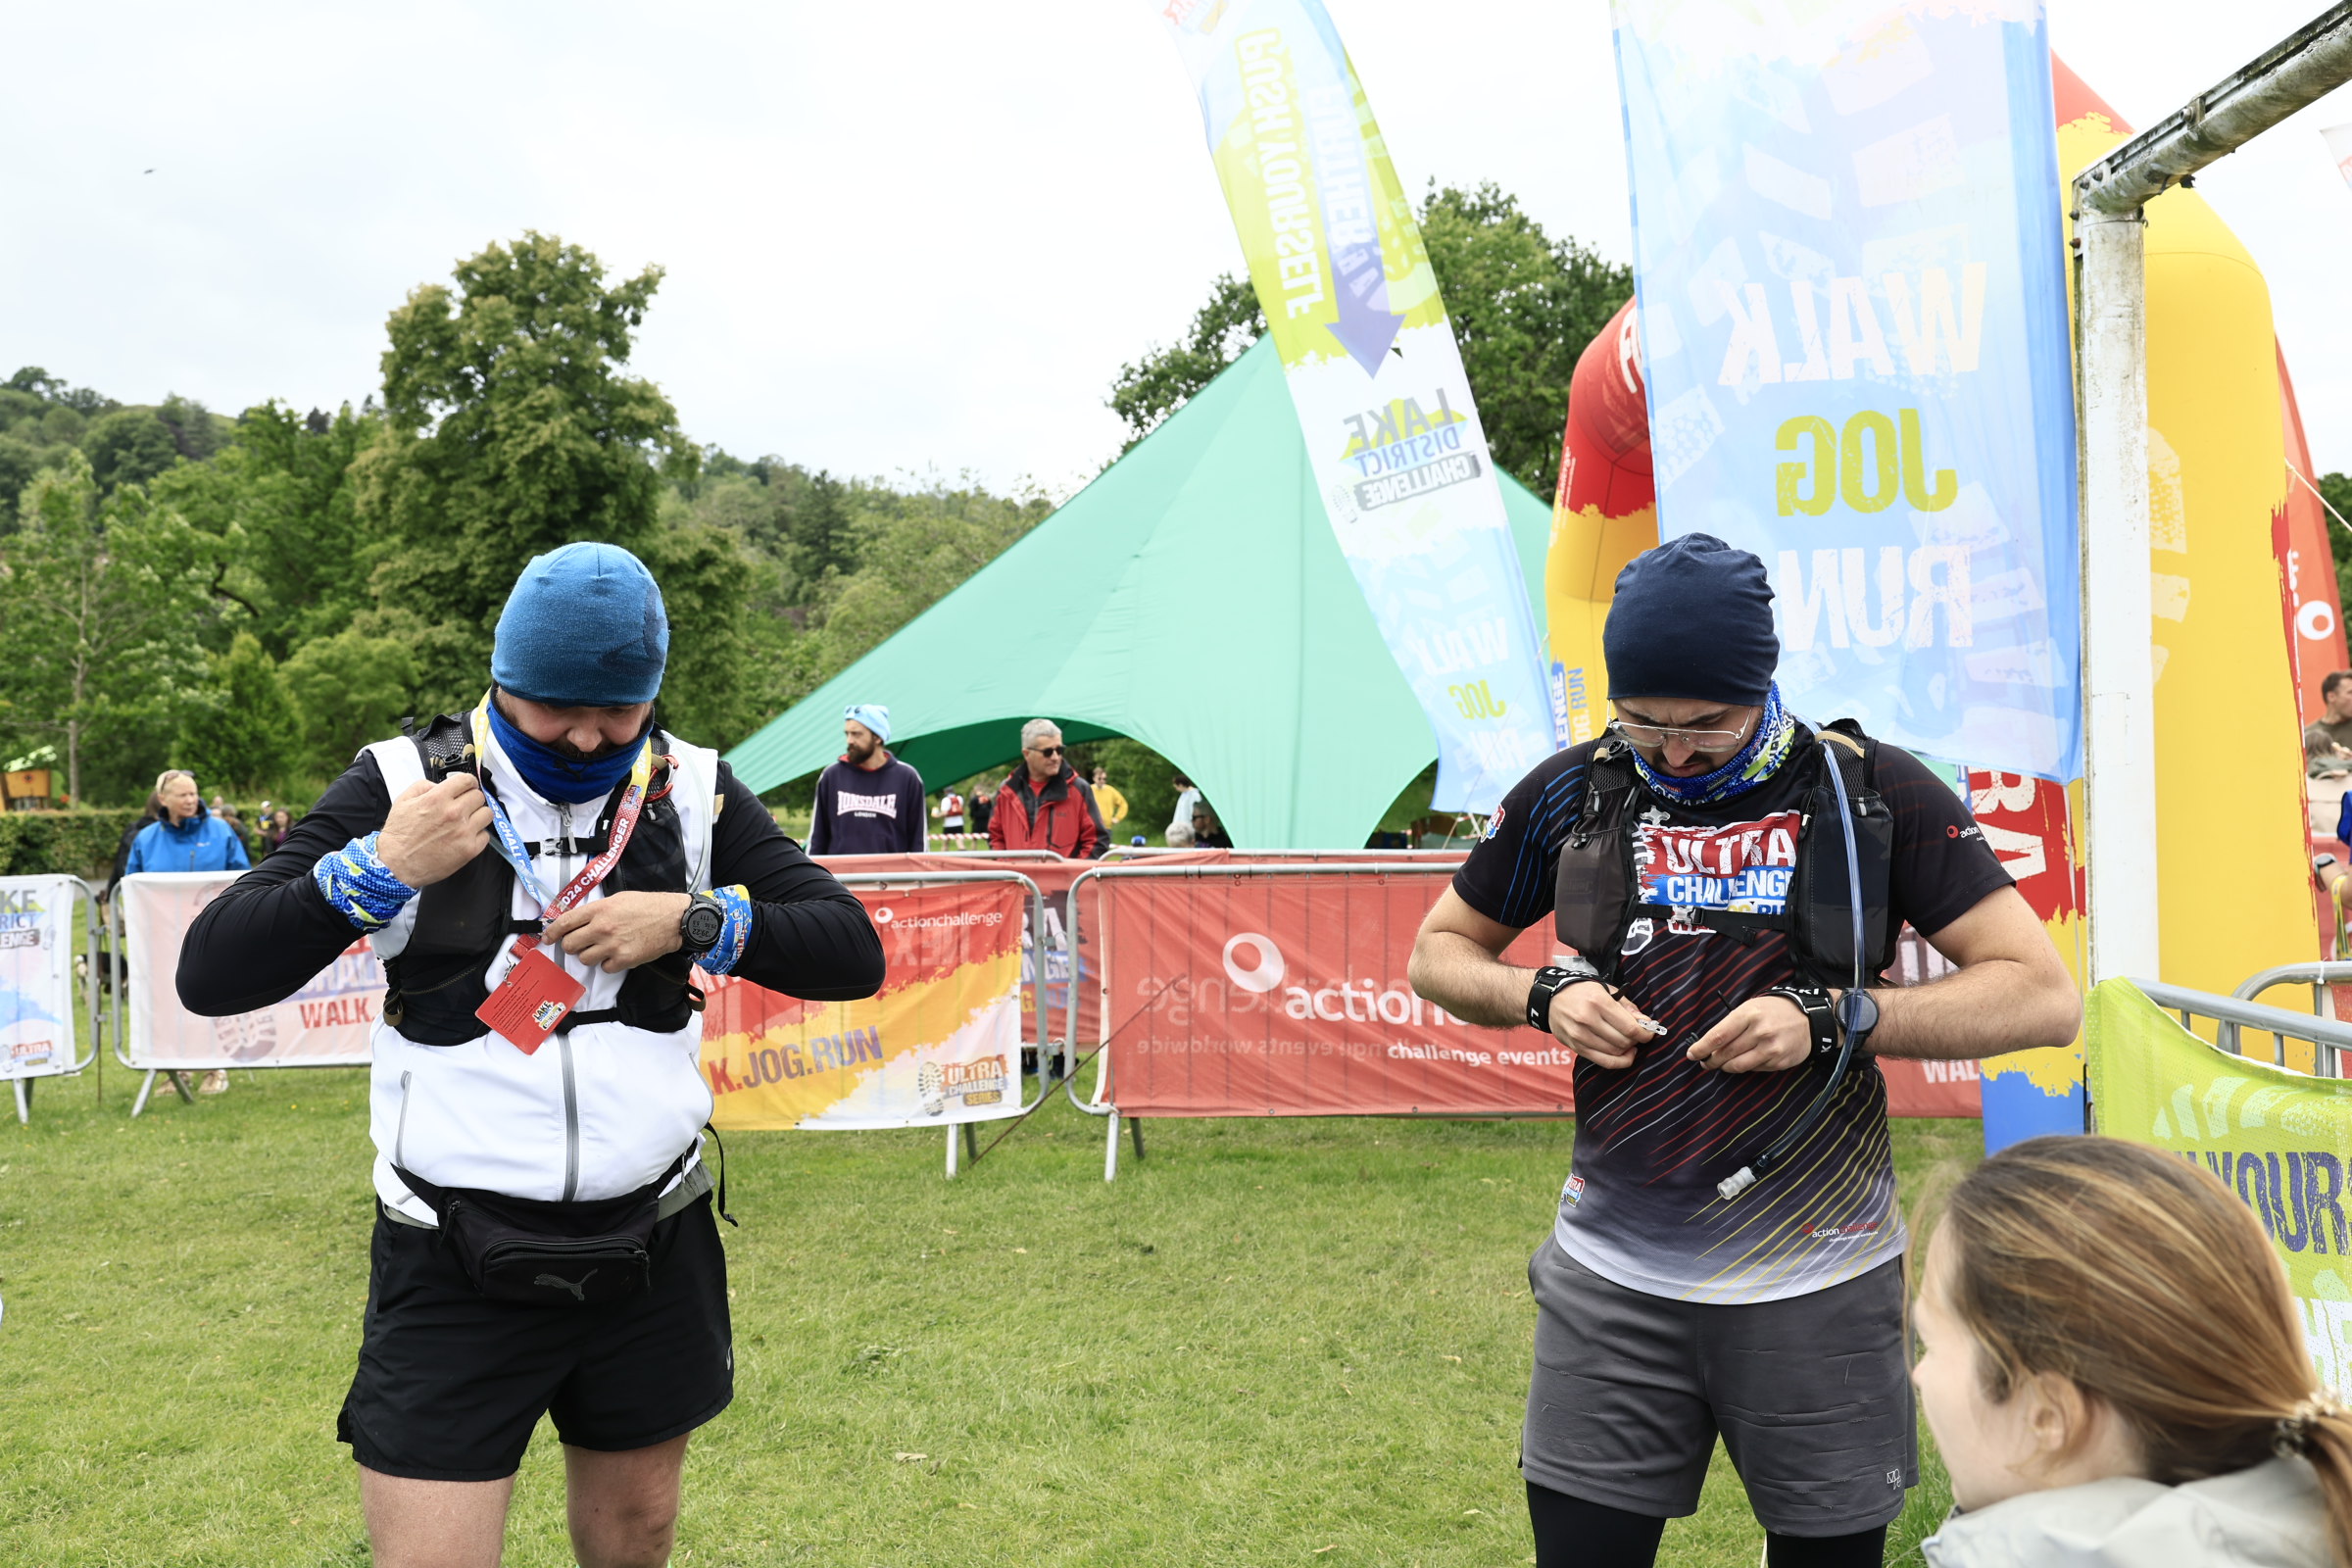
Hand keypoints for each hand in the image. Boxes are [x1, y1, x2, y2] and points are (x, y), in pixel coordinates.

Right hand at [376, 775, 491, 887]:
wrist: (396, 864)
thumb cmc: (399, 836)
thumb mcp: (404, 800)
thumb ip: (424, 786)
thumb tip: (441, 785)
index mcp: (437, 799)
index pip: (467, 780)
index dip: (467, 782)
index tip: (467, 786)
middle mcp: (453, 813)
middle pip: (479, 796)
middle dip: (471, 799)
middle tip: (463, 806)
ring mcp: (463, 831)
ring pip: (487, 814)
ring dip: (478, 815)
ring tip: (466, 821)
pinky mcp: (469, 849)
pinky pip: (486, 835)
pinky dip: (478, 835)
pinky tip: (465, 836)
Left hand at [543, 891, 689, 973]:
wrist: (674, 919)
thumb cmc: (649, 906)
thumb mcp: (618, 899)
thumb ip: (596, 910)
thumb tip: (577, 921)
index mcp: (599, 909)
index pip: (565, 922)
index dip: (552, 932)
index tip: (547, 937)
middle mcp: (602, 927)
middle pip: (570, 945)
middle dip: (571, 945)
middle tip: (580, 943)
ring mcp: (612, 945)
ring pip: (584, 959)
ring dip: (590, 955)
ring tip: (603, 948)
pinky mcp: (623, 960)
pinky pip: (604, 968)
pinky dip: (608, 964)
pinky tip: (617, 955)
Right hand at [1546, 982, 1659, 1069]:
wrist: (1551, 998)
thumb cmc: (1582, 992)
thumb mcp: (1606, 991)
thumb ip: (1627, 1007)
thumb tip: (1646, 1023)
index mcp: (1598, 1002)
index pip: (1629, 1027)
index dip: (1645, 1034)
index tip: (1649, 1033)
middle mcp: (1587, 1019)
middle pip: (1623, 1041)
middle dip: (1635, 1041)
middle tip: (1637, 1036)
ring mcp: (1580, 1035)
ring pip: (1614, 1053)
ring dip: (1627, 1050)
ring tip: (1629, 1043)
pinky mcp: (1575, 1047)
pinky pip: (1603, 1061)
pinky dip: (1618, 1061)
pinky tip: (1623, 1054)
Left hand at [1686, 995, 1817, 1073]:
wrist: (1809, 1019)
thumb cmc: (1774, 1011)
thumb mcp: (1751, 1008)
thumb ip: (1731, 1024)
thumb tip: (1709, 1044)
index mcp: (1748, 1015)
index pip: (1718, 1036)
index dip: (1702, 1048)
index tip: (1692, 1054)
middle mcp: (1760, 1032)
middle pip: (1726, 1053)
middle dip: (1711, 1060)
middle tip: (1705, 1062)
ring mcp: (1771, 1049)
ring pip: (1738, 1066)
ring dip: (1725, 1067)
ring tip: (1720, 1064)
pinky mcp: (1779, 1062)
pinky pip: (1754, 1069)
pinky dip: (1745, 1067)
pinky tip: (1744, 1061)